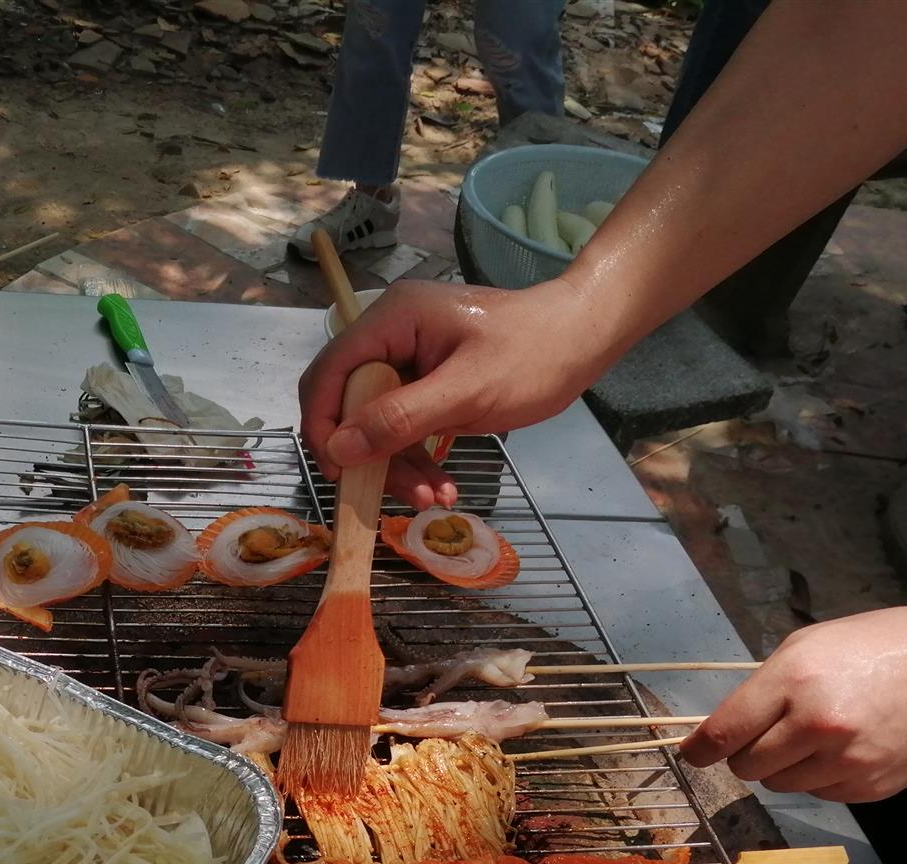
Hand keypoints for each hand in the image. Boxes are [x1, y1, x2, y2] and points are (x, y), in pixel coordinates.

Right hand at [298, 277, 607, 508]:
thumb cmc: (532, 356)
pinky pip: (402, 425)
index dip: (324, 425)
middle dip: (368, 454)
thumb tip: (339, 448)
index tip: (341, 473)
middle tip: (388, 495)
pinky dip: (416, 458)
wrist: (582, 340)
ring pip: (375, 422)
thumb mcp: (467, 391)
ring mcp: (407, 359)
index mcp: (391, 320)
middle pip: (348, 402)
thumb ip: (400, 418)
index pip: (329, 373)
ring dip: (396, 465)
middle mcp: (390, 335)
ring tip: (431, 498)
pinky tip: (440, 486)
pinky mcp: (425, 383)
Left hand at [680, 607, 906, 801]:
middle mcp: (816, 725)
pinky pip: (821, 794)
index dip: (699, 749)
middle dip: (747, 754)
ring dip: (786, 767)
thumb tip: (730, 721)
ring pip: (782, 785)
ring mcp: (846, 762)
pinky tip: (851, 748)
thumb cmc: (894, 645)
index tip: (691, 754)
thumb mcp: (819, 641)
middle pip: (747, 766)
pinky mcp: (871, 788)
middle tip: (768, 735)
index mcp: (796, 679)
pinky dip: (823, 777)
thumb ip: (771, 682)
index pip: (724, 732)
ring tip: (819, 735)